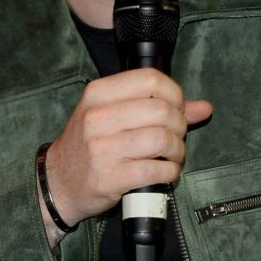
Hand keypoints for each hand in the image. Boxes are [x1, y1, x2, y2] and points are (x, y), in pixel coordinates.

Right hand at [44, 69, 212, 228]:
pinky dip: (170, 172)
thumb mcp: (112, 115)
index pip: (150, 79)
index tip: (177, 108)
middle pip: (161, 110)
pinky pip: (156, 170)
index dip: (174, 93)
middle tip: (175, 136)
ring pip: (162, 140)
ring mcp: (101, 148)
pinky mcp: (109, 177)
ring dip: (177, 150)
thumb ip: (156, 106)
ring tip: (171, 155)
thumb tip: (202, 107)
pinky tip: (164, 172)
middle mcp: (97, 117)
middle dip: (180, 125)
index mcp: (98, 94)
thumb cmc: (89, 144)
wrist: (58, 181)